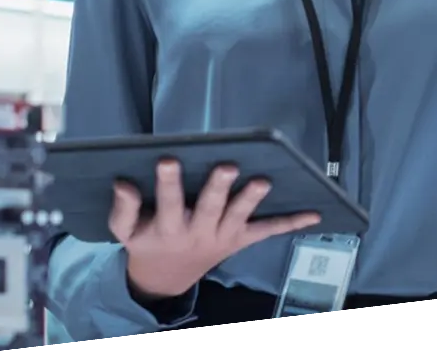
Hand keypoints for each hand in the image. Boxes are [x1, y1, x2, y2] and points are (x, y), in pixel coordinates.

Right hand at [109, 160, 320, 300]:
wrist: (167, 278)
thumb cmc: (148, 241)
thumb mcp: (127, 231)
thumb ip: (124, 209)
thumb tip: (123, 182)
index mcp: (167, 228)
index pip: (167, 203)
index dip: (168, 183)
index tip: (169, 159)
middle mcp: (197, 232)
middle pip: (208, 209)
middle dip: (218, 188)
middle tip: (227, 166)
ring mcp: (222, 236)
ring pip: (239, 217)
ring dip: (251, 200)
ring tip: (263, 181)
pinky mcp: (241, 239)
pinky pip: (267, 231)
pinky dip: (291, 223)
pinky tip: (314, 214)